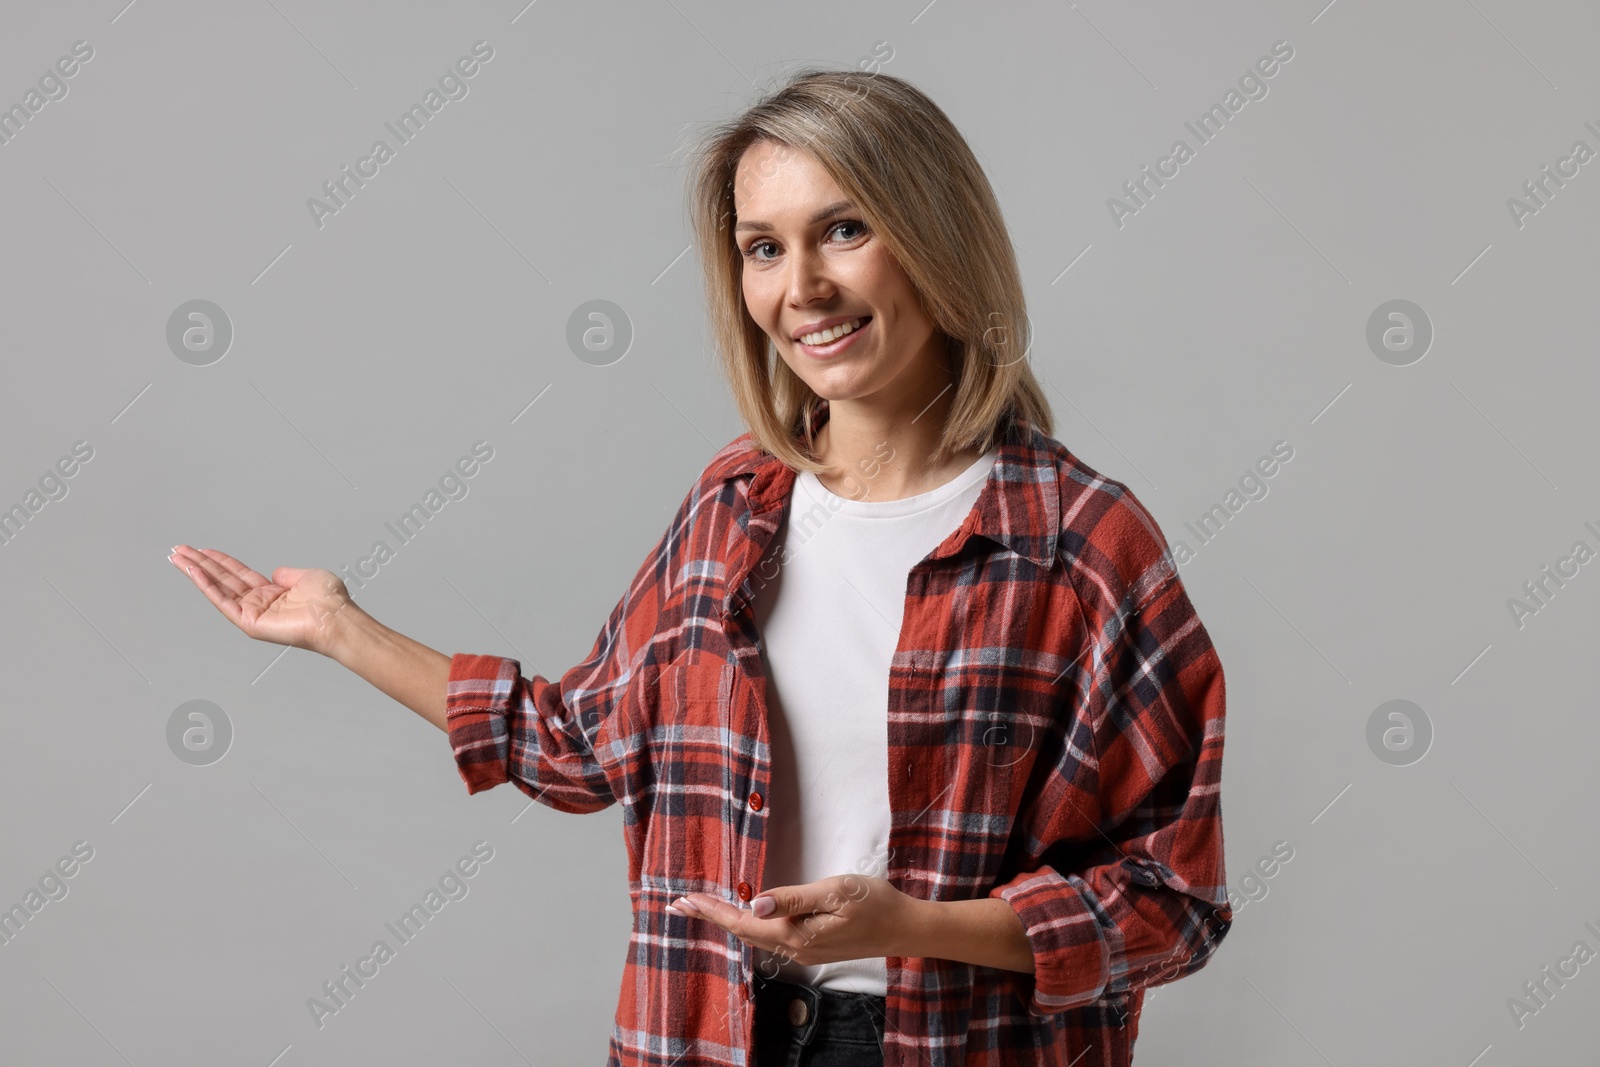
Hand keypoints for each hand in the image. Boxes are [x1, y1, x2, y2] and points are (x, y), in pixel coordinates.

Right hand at [168, 545, 355, 655]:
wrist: (335, 616)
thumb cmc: (329, 600)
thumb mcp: (307, 576)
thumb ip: (287, 574)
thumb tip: (274, 572)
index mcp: (272, 593)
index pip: (238, 574)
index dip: (220, 561)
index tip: (202, 550)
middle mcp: (259, 603)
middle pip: (222, 579)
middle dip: (200, 564)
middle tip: (178, 550)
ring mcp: (252, 613)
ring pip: (217, 589)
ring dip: (196, 572)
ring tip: (177, 557)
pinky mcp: (249, 623)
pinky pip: (222, 601)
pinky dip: (206, 586)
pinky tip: (193, 571)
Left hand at [668, 874, 919, 967]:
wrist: (906, 928)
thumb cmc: (876, 903)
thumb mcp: (836, 891)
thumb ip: (795, 898)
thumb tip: (757, 904)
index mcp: (797, 935)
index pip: (744, 923)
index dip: (714, 911)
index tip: (686, 899)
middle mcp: (796, 948)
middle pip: (743, 933)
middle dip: (711, 916)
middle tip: (679, 903)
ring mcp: (805, 950)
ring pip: (755, 937)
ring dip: (727, 920)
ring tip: (702, 907)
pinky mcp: (813, 946)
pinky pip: (770, 938)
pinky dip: (748, 925)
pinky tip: (743, 917)